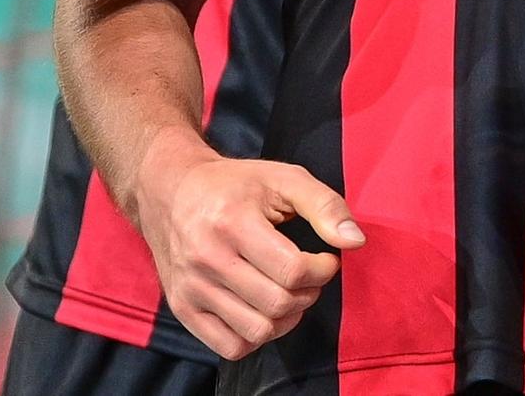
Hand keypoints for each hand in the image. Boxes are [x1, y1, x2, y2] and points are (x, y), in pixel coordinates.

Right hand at [135, 130, 358, 360]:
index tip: (325, 259)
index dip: (323, 270)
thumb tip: (355, 241)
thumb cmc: (234, 185)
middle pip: (277, 304)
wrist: (170, 190)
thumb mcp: (283, 178)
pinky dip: (256, 337)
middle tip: (307, 276)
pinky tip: (262, 311)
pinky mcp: (182, 307)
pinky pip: (230, 346)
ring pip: (257, 330)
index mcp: (232, 222)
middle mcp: (206, 258)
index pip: (293, 270)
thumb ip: (324, 205)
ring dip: (286, 318)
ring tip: (287, 293)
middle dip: (308, 294)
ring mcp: (192, 287)